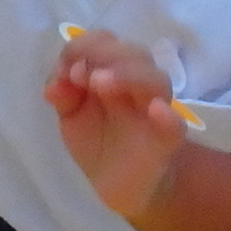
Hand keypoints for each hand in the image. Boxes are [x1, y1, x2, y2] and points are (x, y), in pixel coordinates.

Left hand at [46, 35, 196, 228]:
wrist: (120, 187)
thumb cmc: (98, 143)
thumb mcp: (72, 118)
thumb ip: (64, 97)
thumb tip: (55, 83)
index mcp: (114, 74)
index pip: (108, 43)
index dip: (86, 45)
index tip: (65, 65)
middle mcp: (137, 86)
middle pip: (135, 53)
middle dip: (105, 55)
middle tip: (80, 74)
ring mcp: (155, 112)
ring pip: (156, 80)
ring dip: (128, 75)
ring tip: (99, 82)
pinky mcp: (166, 143)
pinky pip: (175, 126)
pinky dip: (169, 117)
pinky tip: (157, 111)